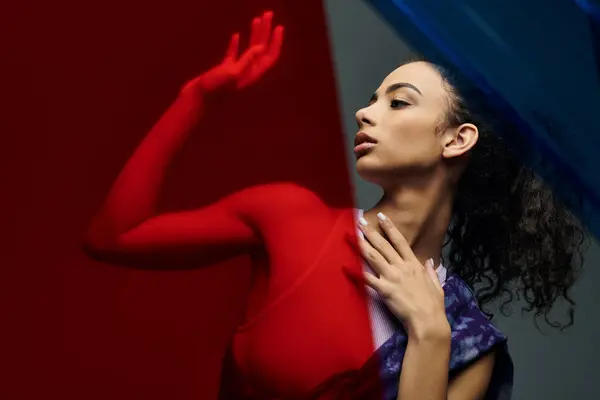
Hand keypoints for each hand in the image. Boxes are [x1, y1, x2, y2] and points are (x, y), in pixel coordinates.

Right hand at [181, 11, 283, 94]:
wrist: (197, 98)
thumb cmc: (214, 88)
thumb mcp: (232, 73)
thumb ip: (247, 60)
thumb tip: (261, 47)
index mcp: (252, 74)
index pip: (269, 56)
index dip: (276, 42)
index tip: (279, 27)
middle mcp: (248, 72)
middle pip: (262, 50)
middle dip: (266, 31)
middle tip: (268, 14)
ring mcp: (236, 71)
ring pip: (250, 50)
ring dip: (255, 34)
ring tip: (256, 19)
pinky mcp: (224, 70)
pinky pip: (233, 55)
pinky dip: (236, 45)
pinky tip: (236, 35)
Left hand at [357, 213, 447, 337]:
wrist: (427, 320)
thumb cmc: (433, 305)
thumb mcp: (437, 285)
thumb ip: (431, 272)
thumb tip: (429, 262)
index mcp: (414, 265)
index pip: (400, 241)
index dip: (390, 228)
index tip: (382, 216)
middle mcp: (401, 267)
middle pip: (383, 245)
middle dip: (371, 232)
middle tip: (361, 221)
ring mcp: (392, 277)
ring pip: (374, 257)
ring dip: (362, 245)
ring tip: (352, 235)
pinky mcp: (384, 289)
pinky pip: (367, 279)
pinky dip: (355, 273)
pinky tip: (345, 266)